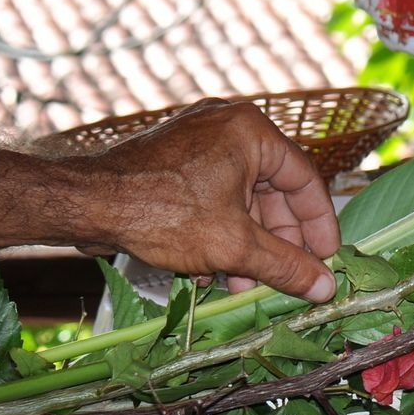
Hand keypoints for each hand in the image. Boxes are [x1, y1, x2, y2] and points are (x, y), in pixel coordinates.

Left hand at [79, 100, 340, 301]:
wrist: (85, 204)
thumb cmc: (162, 213)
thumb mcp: (234, 246)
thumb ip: (285, 266)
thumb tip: (327, 288)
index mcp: (252, 131)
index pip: (305, 179)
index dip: (319, 224)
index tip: (327, 258)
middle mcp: (229, 126)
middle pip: (271, 191)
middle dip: (277, 241)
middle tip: (287, 278)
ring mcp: (199, 140)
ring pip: (241, 197)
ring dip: (248, 243)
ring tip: (245, 285)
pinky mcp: (175, 159)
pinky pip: (215, 194)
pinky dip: (222, 229)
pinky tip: (215, 269)